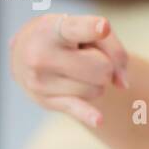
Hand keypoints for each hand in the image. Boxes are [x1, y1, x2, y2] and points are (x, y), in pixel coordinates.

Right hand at [9, 13, 129, 128]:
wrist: (25, 52)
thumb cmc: (65, 37)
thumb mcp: (86, 28)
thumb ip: (112, 47)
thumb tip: (122, 84)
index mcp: (51, 30)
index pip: (76, 30)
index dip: (92, 28)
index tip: (103, 27)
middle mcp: (40, 54)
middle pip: (102, 68)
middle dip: (102, 63)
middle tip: (83, 55)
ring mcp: (41, 81)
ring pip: (97, 89)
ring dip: (93, 81)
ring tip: (72, 67)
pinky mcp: (46, 101)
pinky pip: (77, 109)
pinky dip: (88, 115)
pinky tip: (99, 120)